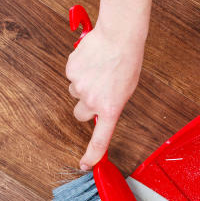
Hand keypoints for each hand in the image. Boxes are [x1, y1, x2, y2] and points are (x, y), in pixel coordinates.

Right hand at [66, 25, 144, 169]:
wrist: (119, 35)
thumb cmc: (128, 60)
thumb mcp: (127, 88)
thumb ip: (112, 103)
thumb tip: (100, 110)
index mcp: (111, 108)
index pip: (100, 140)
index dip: (92, 155)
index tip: (85, 165)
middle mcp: (92, 101)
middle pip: (80, 114)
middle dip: (86, 105)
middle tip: (98, 90)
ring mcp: (79, 86)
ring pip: (76, 92)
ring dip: (84, 84)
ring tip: (98, 69)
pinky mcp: (71, 71)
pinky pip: (72, 75)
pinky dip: (79, 69)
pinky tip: (91, 59)